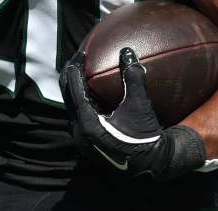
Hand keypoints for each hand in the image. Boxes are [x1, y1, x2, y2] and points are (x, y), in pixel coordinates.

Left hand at [61, 48, 205, 179]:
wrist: (150, 164)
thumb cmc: (144, 136)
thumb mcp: (139, 105)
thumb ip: (133, 77)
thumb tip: (127, 51)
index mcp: (86, 123)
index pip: (73, 88)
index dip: (75, 67)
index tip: (81, 52)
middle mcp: (78, 132)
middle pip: (67, 96)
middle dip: (71, 76)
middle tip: (79, 58)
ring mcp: (80, 139)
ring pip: (71, 107)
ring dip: (75, 89)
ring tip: (82, 72)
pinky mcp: (86, 142)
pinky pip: (77, 115)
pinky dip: (81, 100)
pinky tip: (91, 93)